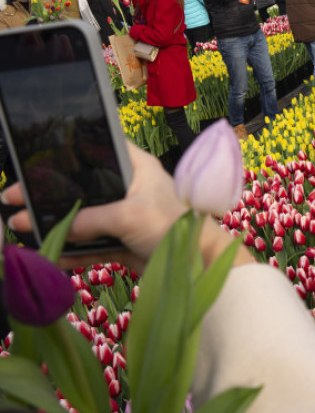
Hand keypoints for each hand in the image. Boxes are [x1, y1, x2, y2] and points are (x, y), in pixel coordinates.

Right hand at [3, 143, 252, 273]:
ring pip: (83, 219)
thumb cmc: (172, 226)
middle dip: (50, 195)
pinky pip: (90, 245)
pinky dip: (70, 251)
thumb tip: (56, 229)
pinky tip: (47, 255)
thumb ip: (90, 220)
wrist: (199, 263)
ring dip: (55, 225)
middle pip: (83, 188)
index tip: (38, 159)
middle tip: (15, 199)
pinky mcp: (124, 242)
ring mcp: (125, 216)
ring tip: (21, 228)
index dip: (70, 152)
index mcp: (137, 168)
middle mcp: (130, 188)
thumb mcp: (128, 216)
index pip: (100, 149)